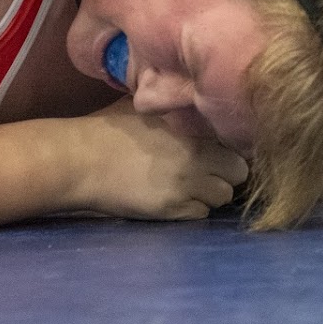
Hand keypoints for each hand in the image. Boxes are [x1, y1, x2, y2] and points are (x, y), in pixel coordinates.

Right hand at [77, 98, 249, 220]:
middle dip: (227, 173)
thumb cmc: (111, 129)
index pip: (237, 143)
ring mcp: (186, 186)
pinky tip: (175, 198)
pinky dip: (193, 208)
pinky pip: (201, 214)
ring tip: (190, 185)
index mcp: (192, 129)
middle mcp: (197, 158)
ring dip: (211, 192)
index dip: (230, 148)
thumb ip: (179, 111)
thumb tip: (199, 108)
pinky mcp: (172, 210)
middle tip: (209, 170)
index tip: (220, 150)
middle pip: (239, 173)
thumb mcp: (150, 110)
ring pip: (223, 197)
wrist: (83, 161)